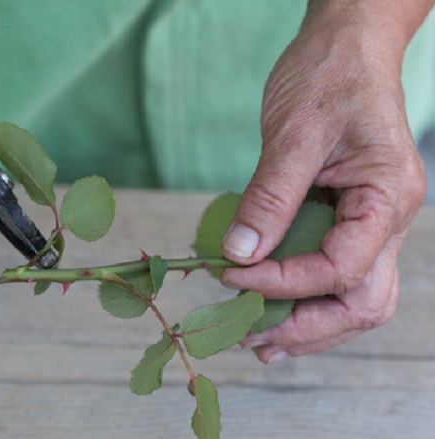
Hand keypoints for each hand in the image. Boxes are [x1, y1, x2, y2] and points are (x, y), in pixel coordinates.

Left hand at [221, 0, 428, 362]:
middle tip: (251, 338)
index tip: (230, 277)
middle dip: (305, 327)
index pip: (340, 268)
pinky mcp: (345, 219)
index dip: (283, 283)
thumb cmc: (328, 75)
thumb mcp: (294, 133)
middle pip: (360, 303)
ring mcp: (369, 223)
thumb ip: (270, 198)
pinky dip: (302, 297)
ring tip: (260, 341)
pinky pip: (332, 273)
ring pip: (352, 298)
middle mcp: (387, 220)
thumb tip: (238, 255)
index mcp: (387, 198)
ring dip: (307, 325)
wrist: (345, 47)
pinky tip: (270, 307)